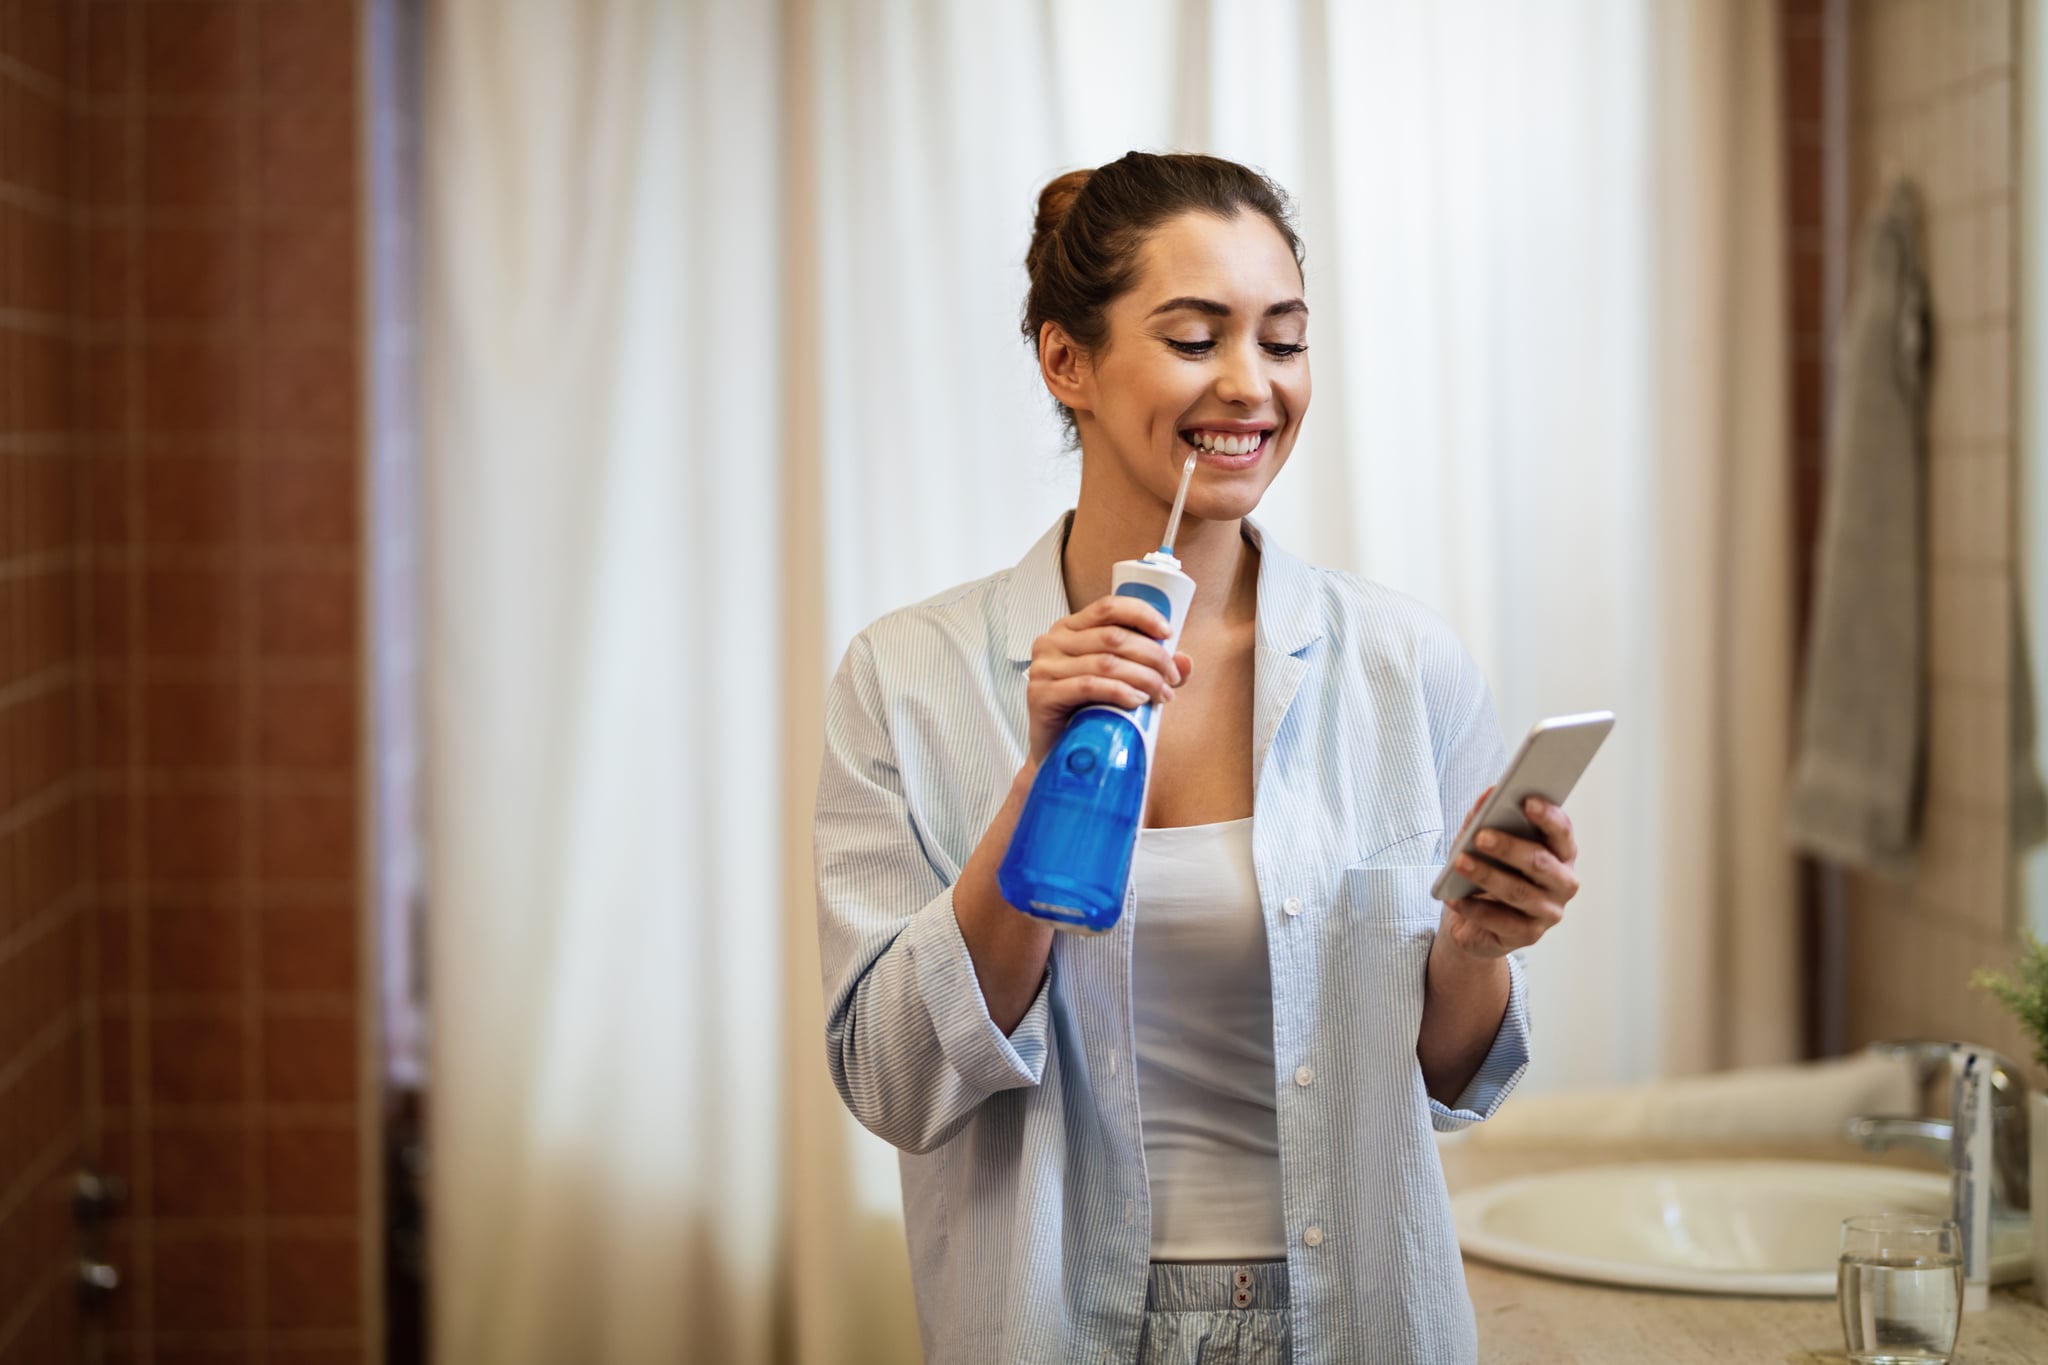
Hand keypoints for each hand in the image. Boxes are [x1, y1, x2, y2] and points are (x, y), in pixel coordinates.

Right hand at [1024, 595, 1191, 762]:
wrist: (1057, 749)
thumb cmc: (1085, 711)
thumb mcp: (1120, 681)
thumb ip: (1151, 668)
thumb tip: (1185, 661)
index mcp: (1070, 628)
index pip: (1108, 607)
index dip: (1142, 615)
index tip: (1168, 633)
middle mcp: (1053, 641)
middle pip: (1113, 637)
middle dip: (1152, 656)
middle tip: (1171, 677)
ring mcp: (1044, 667)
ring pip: (1105, 662)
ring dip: (1143, 677)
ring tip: (1161, 694)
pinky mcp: (1041, 694)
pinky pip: (1088, 686)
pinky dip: (1119, 692)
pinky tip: (1137, 701)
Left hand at [1438, 786, 1579, 958]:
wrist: (1477, 921)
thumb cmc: (1488, 870)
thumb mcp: (1481, 841)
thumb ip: (1485, 817)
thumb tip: (1489, 793)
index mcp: (1560, 852)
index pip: (1561, 832)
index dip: (1547, 816)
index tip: (1526, 800)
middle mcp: (1563, 882)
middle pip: (1540, 862)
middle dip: (1509, 847)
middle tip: (1480, 836)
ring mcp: (1549, 912)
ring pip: (1519, 892)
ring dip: (1487, 876)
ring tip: (1460, 863)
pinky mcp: (1529, 935)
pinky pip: (1501, 921)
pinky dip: (1475, 908)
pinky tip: (1454, 898)